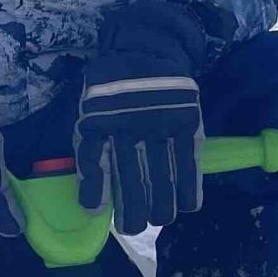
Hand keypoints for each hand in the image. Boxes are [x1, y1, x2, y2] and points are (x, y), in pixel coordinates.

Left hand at [75, 1, 206, 232]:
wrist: (145, 48)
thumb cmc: (110, 87)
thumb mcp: (88, 112)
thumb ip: (88, 150)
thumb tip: (89, 200)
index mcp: (99, 121)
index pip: (94, 163)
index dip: (94, 191)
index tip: (96, 210)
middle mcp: (129, 126)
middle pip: (131, 179)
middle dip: (133, 211)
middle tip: (132, 229)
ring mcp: (160, 125)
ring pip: (162, 177)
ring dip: (161, 206)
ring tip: (159, 220)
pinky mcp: (187, 122)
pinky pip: (188, 162)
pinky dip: (189, 187)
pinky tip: (187, 206)